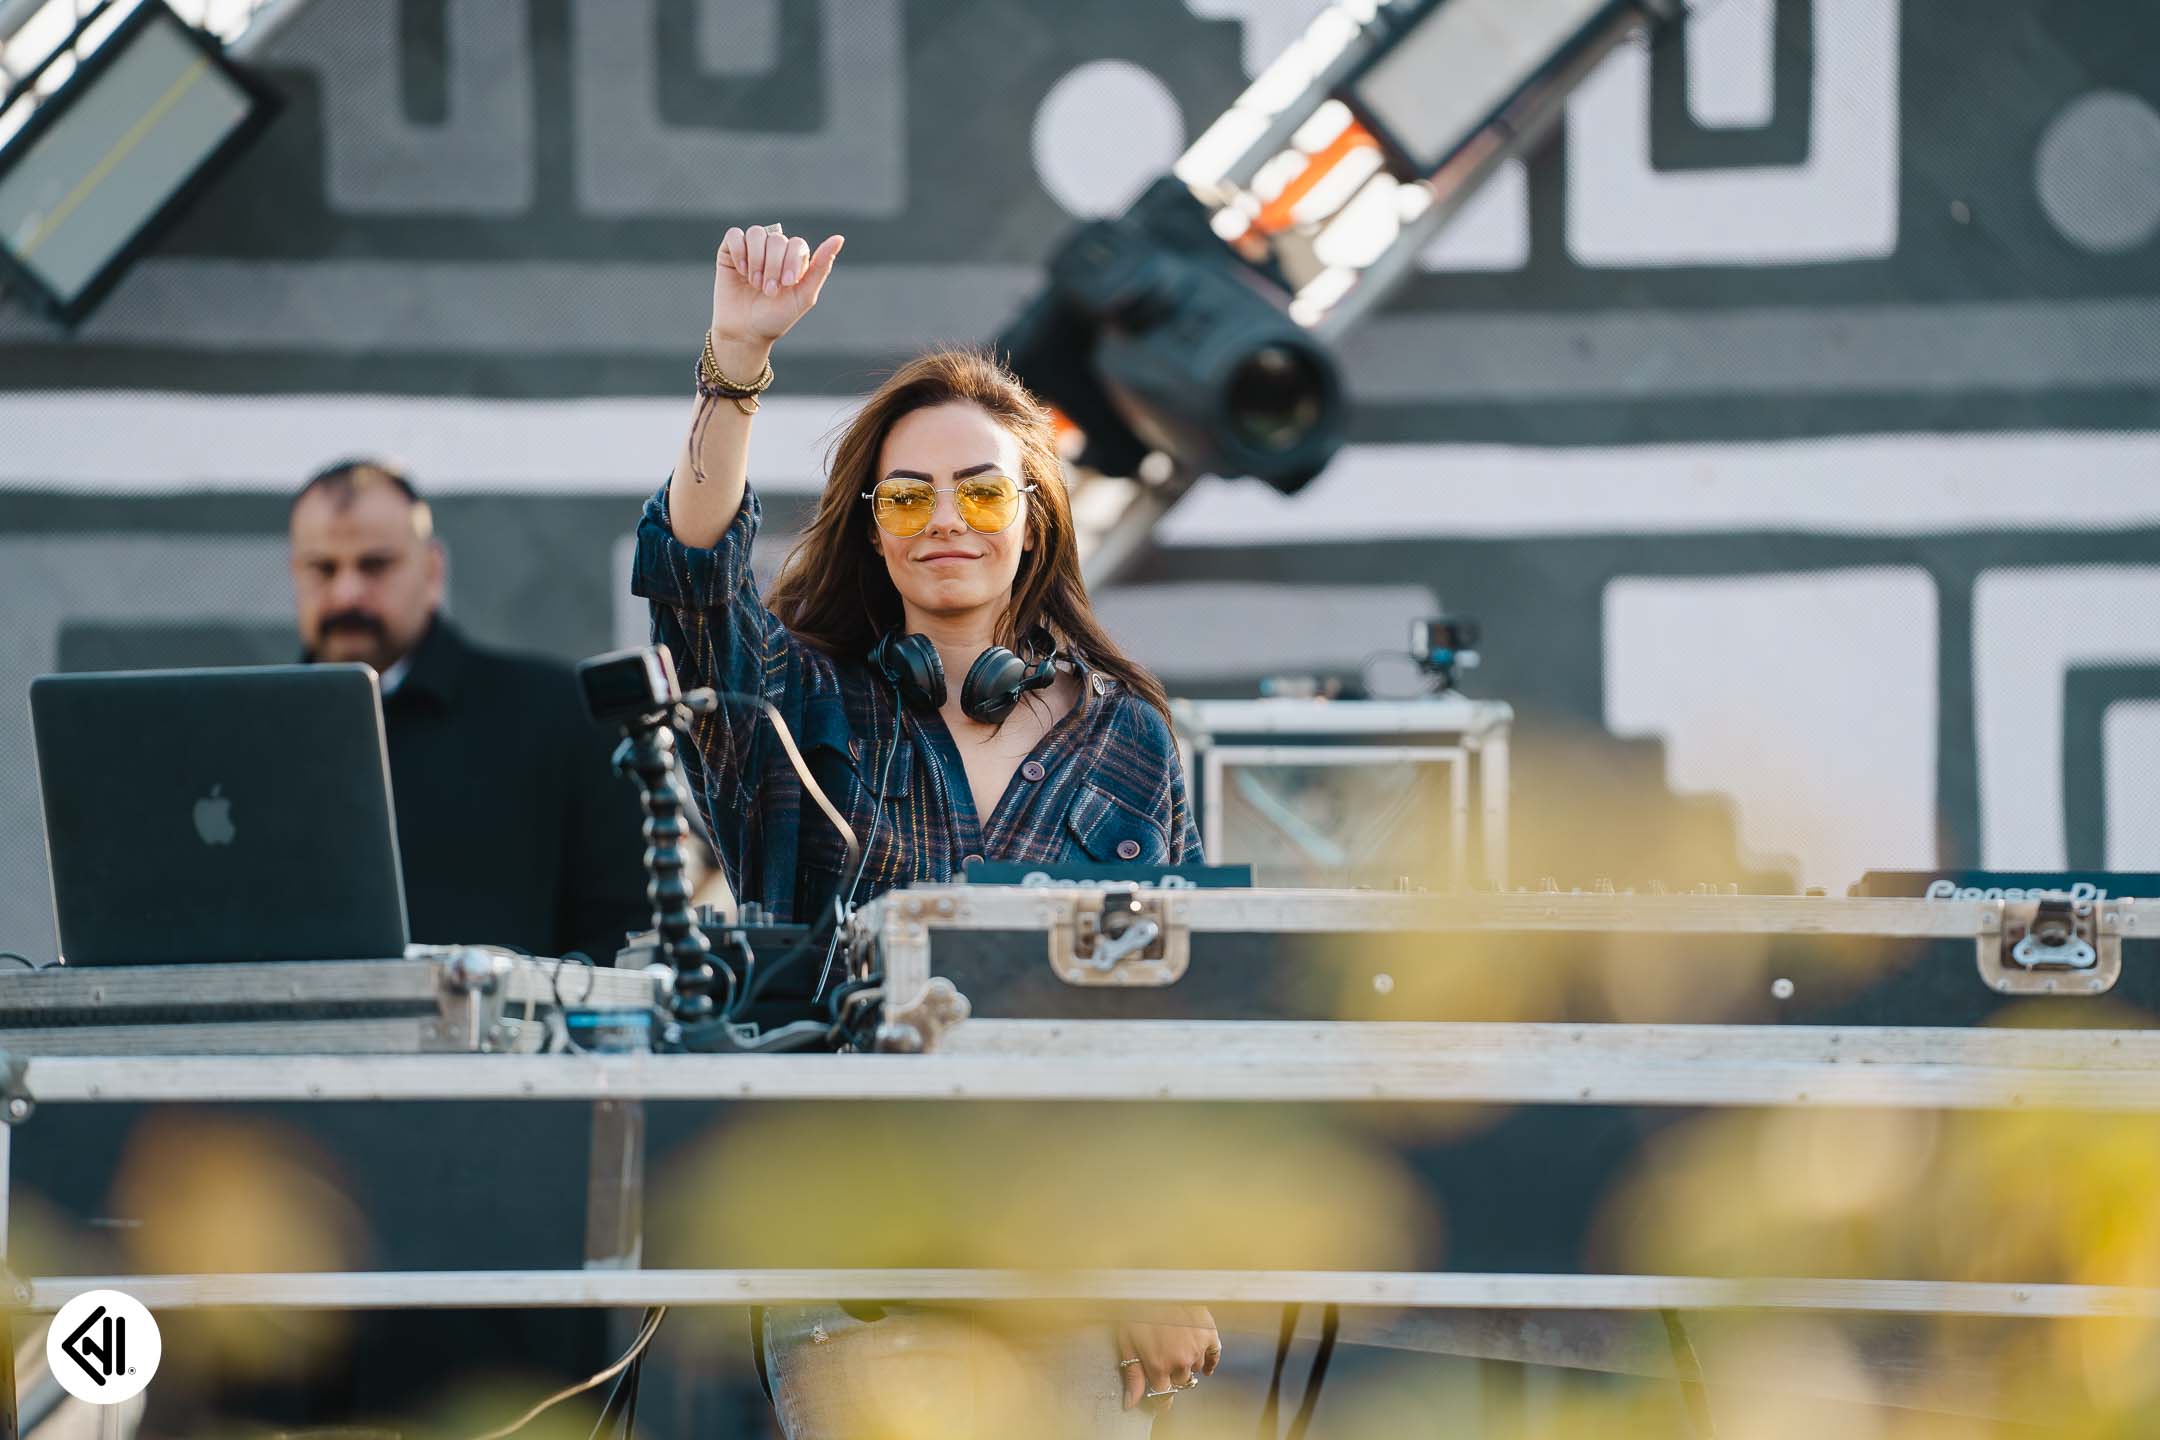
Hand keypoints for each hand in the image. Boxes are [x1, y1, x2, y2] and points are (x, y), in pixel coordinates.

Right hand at [712, 222, 842, 351]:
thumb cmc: (775, 317)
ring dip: (756, 260)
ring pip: (757, 233)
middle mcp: (773, 250)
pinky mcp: (729, 251)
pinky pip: (735, 234)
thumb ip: (821, 267)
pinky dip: (739, 251)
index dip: (791, 261)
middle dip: (773, 267)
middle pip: (777, 239)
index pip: (796, 244)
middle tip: (768, 291)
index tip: (787, 284)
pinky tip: (741, 271)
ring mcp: (752, 249)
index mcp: (793, 259)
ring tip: (755, 283)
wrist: (745, 332)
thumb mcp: (804, 296)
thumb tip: (839, 238)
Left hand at [1115, 1307, 1220, 1411]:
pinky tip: (1204, 1364)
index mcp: (1158, 1365)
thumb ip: (1132, 1375)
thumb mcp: (1127, 1341)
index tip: (1160, 1396)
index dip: (1161, 1396)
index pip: (1164, 1395)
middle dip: (1171, 1374)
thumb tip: (1130, 1403)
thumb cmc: (1137, 1309)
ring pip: (1194, 1367)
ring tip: (1176, 1346)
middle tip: (1164, 1357)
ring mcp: (1197, 1347)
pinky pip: (1214, 1355)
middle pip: (1180, 1381)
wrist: (1157, 1282)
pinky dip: (1209, 1360)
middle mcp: (1180, 1361)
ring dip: (1186, 1362)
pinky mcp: (1208, 1333)